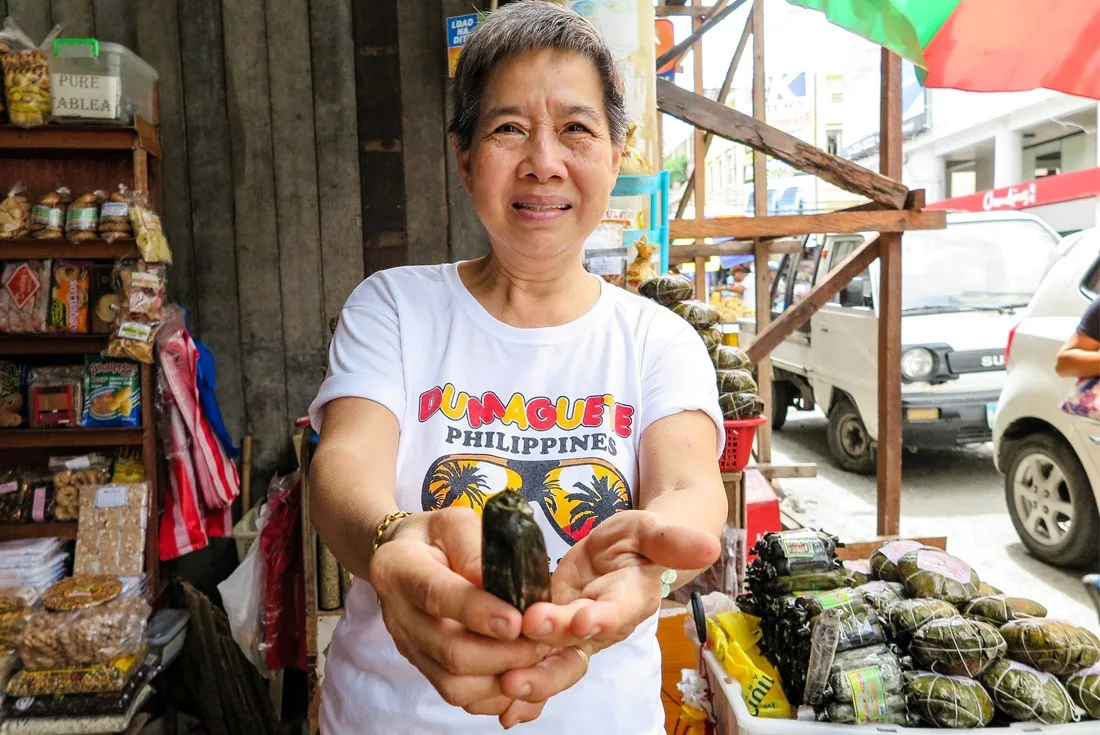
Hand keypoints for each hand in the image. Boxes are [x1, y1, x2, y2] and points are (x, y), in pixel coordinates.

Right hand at [369, 507, 550, 719]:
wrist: (405, 555)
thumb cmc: (439, 537)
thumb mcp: (457, 524)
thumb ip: (478, 551)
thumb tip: (509, 588)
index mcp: (400, 568)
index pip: (437, 595)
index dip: (478, 612)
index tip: (517, 621)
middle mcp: (398, 615)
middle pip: (450, 651)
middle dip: (504, 653)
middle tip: (543, 642)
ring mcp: (409, 648)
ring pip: (454, 685)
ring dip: (502, 677)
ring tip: (537, 658)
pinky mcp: (424, 668)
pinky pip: (458, 696)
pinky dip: (495, 695)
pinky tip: (522, 675)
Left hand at [495, 511, 720, 712]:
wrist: (624, 556)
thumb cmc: (637, 541)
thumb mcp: (650, 529)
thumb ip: (671, 538)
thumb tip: (710, 545)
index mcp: (630, 598)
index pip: (617, 611)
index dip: (601, 618)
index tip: (582, 620)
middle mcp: (604, 625)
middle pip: (580, 648)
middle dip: (552, 661)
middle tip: (522, 661)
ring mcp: (578, 636)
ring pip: (558, 664)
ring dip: (533, 679)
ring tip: (506, 687)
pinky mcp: (554, 638)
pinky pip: (542, 668)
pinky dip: (527, 694)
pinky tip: (505, 713)